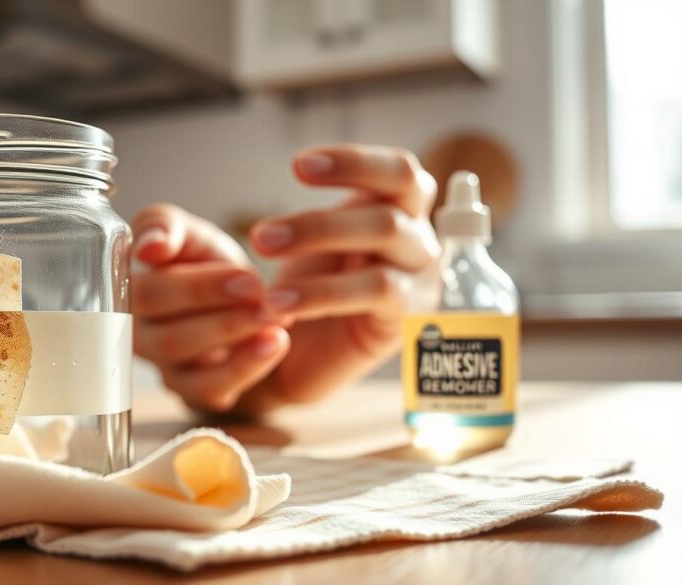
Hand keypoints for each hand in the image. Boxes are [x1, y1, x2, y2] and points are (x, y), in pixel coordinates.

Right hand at [130, 204, 291, 411]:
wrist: (240, 304)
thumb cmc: (207, 264)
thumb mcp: (193, 235)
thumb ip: (166, 226)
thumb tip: (149, 246)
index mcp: (128, 290)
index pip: (149, 293)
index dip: (196, 287)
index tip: (244, 276)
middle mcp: (134, 331)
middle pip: (164, 329)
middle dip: (216, 309)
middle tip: (260, 292)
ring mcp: (160, 364)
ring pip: (185, 358)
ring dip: (232, 334)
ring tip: (275, 317)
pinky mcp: (189, 391)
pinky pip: (207, 389)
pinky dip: (245, 367)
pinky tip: (275, 343)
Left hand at [237, 144, 439, 413]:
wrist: (302, 361)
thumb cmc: (309, 289)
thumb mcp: (313, 242)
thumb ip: (320, 211)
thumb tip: (301, 166)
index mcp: (398, 210)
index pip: (398, 170)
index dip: (354, 161)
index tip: (297, 166)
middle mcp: (418, 237)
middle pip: (397, 201)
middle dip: (322, 212)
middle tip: (261, 235)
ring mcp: (421, 275)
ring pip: (386, 233)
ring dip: (317, 238)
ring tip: (263, 257)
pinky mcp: (410, 316)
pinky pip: (377, 289)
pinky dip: (322, 292)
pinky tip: (279, 303)